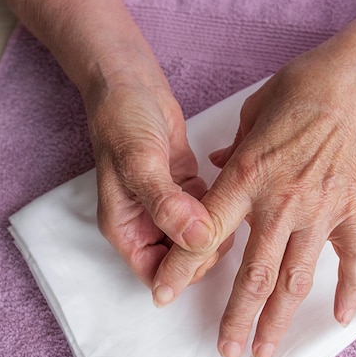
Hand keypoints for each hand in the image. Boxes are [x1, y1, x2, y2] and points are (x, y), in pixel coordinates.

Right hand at [86, 77, 230, 285]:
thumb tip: (198, 240)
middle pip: (179, 260)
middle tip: (225, 227)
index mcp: (125, 227)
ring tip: (232, 212)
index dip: (183, 273)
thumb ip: (167, 205)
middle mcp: (145, 222)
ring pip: (196, 238)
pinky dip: (219, 210)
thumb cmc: (123, 121)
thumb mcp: (141, 164)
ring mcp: (166, 206)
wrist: (131, 83)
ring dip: (215, 232)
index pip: (155, 273)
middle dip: (203, 252)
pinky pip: (205, 212)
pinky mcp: (184, 188)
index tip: (208, 252)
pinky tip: (232, 196)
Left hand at [151, 22, 355, 356]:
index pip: (206, 233)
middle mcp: (281, 202)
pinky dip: (349, 288)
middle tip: (225, 350)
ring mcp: (319, 210)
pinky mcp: (349, 210)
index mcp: (249, 176)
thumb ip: (232, 152)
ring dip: (279, 318)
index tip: (164, 294)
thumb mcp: (252, 113)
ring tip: (265, 350)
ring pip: (296, 278)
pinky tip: (339, 317)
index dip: (181, 268)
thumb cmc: (301, 89)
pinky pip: (352, 257)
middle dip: (236, 318)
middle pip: (253, 273)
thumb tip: (217, 167)